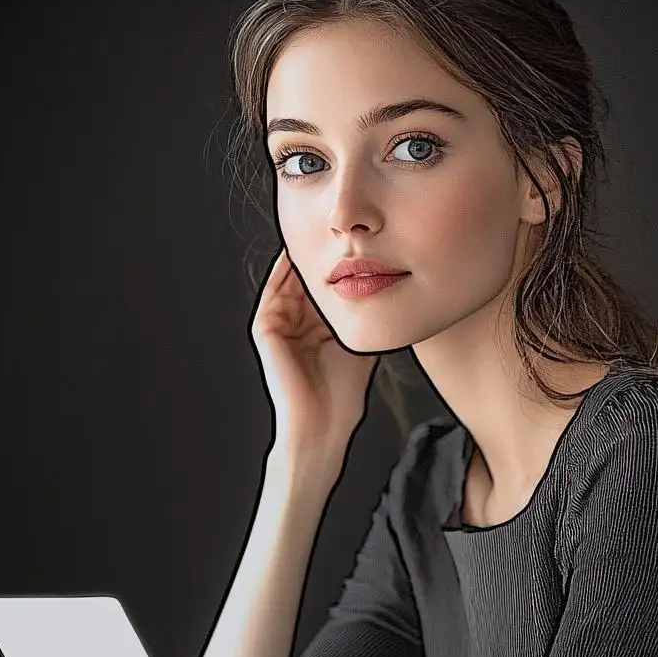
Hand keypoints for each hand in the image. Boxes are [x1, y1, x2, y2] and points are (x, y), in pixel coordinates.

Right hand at [251, 248, 376, 468]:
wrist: (323, 426)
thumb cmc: (343, 396)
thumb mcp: (361, 346)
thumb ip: (366, 320)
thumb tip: (390, 294)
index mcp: (317, 327)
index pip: (326, 287)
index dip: (339, 265)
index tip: (355, 244)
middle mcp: (296, 322)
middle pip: (307, 279)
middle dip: (320, 254)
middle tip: (335, 230)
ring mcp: (279, 325)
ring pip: (290, 280)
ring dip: (303, 257)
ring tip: (317, 233)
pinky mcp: (266, 329)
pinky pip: (275, 292)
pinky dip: (285, 273)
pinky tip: (298, 256)